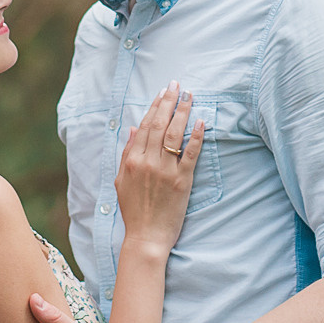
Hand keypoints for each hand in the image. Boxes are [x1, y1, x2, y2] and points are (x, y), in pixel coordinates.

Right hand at [113, 82, 204, 252]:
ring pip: (174, 134)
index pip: (144, 126)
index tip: (162, 92)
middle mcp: (147, 162)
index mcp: (132, 161)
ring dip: (182, 112)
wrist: (146, 237)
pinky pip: (191, 153)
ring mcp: (165, 171)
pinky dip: (196, 136)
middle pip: (159, 125)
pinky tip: (201, 122)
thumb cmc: (134, 211)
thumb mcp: (121, 181)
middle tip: (176, 85)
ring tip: (189, 96)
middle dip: (168, 102)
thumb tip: (133, 128)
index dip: (154, 107)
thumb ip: (127, 153)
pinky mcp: (182, 181)